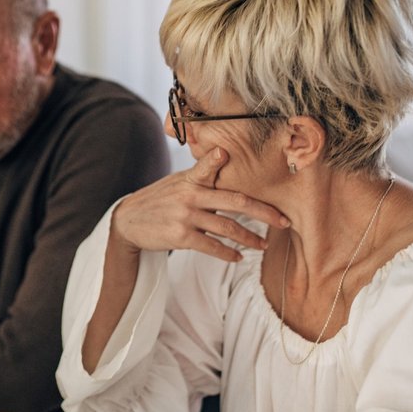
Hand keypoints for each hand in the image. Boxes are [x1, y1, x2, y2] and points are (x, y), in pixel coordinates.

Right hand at [111, 148, 288, 261]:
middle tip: (284, 222)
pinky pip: (211, 246)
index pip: (212, 166)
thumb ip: (202, 173)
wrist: (128, 221)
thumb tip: (223, 154)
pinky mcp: (181, 236)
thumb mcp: (178, 181)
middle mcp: (190, 195)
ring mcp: (186, 216)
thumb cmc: (159, 199)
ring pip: (227, 228)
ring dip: (249, 238)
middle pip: (236, 202)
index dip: (225, 162)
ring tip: (263, 245)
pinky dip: (227, 253)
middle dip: (264, 213)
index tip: (248, 163)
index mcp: (192, 179)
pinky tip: (238, 257)